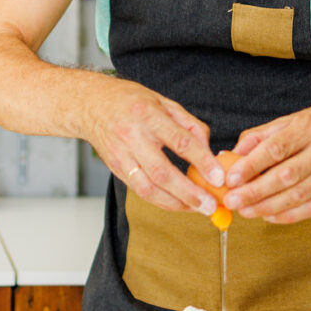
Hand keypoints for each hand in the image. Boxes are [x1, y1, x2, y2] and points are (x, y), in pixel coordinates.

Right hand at [82, 80, 226, 213]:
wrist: (91, 105)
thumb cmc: (130, 101)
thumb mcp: (164, 102)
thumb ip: (189, 125)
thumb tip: (209, 151)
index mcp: (149, 115)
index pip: (180, 142)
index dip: (202, 161)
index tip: (219, 177)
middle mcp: (133, 137)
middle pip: (163, 172)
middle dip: (189, 193)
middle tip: (210, 205)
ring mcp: (122, 155)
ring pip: (149, 188)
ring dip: (176, 203)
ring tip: (197, 209)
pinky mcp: (116, 169)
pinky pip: (140, 191)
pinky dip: (161, 201)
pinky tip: (178, 204)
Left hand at [221, 103, 310, 223]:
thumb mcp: (292, 119)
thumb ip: (260, 136)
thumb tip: (232, 155)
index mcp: (310, 127)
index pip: (276, 148)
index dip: (252, 165)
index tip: (231, 178)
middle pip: (286, 176)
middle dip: (255, 192)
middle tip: (232, 200)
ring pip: (298, 195)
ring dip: (268, 207)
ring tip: (245, 211)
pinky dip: (288, 215)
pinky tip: (268, 216)